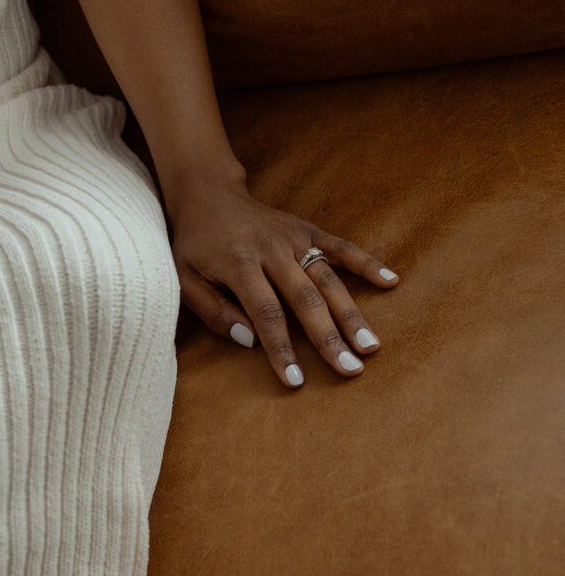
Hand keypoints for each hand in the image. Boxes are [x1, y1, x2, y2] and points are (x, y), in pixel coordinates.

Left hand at [163, 164, 399, 388]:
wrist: (209, 195)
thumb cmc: (194, 246)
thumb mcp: (184, 280)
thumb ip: (214, 312)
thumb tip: (250, 341)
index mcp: (238, 263)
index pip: (266, 314)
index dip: (282, 349)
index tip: (296, 380)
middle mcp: (271, 249)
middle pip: (305, 300)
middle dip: (328, 338)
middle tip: (349, 369)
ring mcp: (294, 238)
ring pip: (328, 279)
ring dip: (352, 313)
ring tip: (370, 345)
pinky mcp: (308, 230)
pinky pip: (341, 247)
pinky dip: (367, 262)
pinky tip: (391, 281)